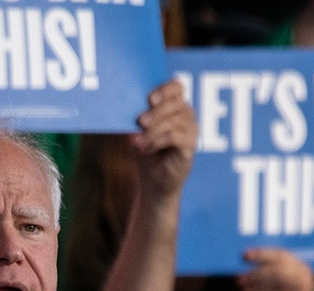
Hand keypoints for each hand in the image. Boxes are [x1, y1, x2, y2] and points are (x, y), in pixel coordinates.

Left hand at [132, 79, 196, 198]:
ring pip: (173, 121)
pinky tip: (146, 149)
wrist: (152, 180)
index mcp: (174, 104)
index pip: (176, 87)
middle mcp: (186, 114)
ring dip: (152, 131)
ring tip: (136, 142)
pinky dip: (157, 141)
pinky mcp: (190, 146)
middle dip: (156, 111)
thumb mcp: (136, 130)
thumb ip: (134, 116)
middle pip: (175, 102)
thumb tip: (123, 105)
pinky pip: (175, 137)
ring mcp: (191, 130)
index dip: (164, 90)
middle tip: (139, 121)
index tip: (149, 99)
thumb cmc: (145, 150)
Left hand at [238, 248, 313, 290]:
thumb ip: (267, 277)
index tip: (244, 255)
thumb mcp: (278, 289)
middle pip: (278, 264)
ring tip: (240, 286)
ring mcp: (304, 287)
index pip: (281, 254)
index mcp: (301, 267)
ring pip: (276, 278)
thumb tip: (243, 269)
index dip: (262, 253)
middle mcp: (304, 274)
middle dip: (256, 268)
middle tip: (239, 274)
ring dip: (255, 281)